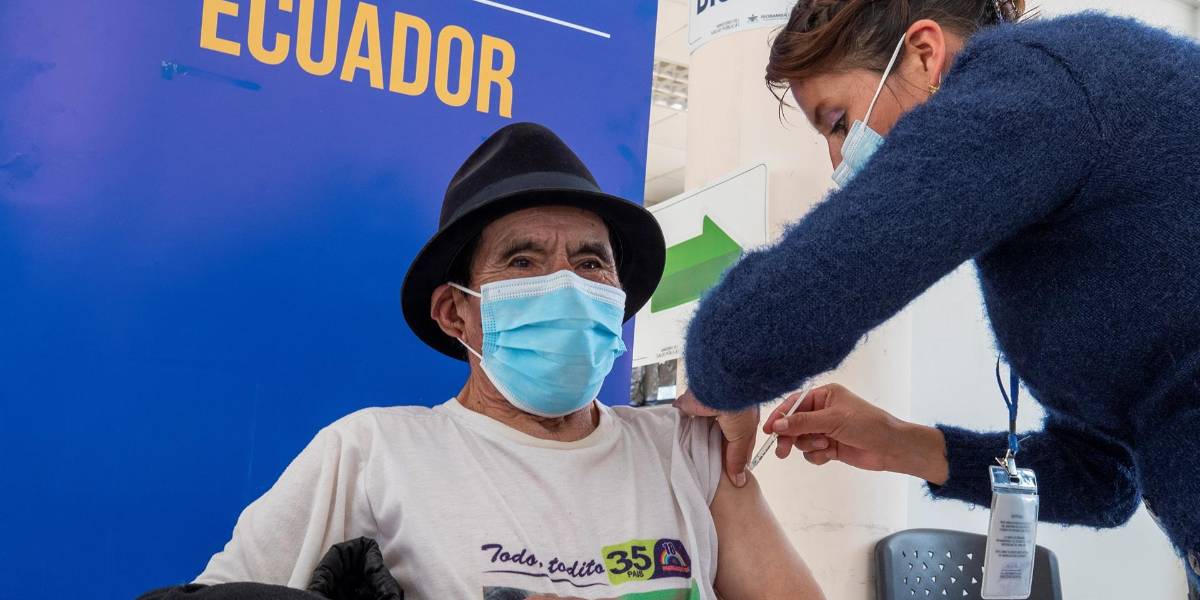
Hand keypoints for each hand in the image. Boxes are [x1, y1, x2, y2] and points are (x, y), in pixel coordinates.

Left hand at [674, 391, 758, 487]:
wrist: (722, 385)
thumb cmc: (739, 407)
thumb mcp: (743, 437)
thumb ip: (737, 458)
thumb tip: (739, 480)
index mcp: (741, 421)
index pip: (735, 445)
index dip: (731, 459)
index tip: (726, 475)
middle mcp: (724, 415)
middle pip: (717, 438)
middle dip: (712, 451)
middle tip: (706, 471)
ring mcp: (706, 410)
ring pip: (700, 431)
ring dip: (697, 441)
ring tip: (692, 461)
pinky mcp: (689, 406)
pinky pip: (684, 420)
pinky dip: (682, 429)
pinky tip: (679, 443)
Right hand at [766, 384, 948, 484]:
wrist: (890, 447)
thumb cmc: (866, 424)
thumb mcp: (832, 419)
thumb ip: (802, 422)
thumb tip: (776, 426)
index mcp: (824, 396)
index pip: (794, 403)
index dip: (780, 416)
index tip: (768, 430)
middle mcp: (823, 411)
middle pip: (794, 424)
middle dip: (790, 437)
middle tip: (783, 451)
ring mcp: (826, 429)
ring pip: (801, 440)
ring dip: (810, 445)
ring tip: (825, 446)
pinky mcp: (830, 447)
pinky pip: (812, 452)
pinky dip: (818, 455)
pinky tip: (831, 454)